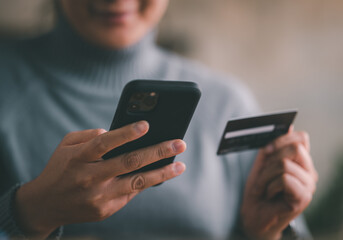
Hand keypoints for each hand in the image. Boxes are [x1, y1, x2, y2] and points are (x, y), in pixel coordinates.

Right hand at [14, 121, 185, 238]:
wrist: (46, 205)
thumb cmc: (61, 168)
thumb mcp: (66, 146)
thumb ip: (88, 136)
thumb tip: (112, 132)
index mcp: (79, 158)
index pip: (104, 143)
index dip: (125, 134)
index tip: (146, 125)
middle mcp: (90, 178)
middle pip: (129, 162)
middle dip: (158, 152)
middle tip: (179, 144)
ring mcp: (99, 197)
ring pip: (137, 182)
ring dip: (162, 173)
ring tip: (180, 165)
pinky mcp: (106, 210)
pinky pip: (131, 193)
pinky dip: (146, 183)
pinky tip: (161, 174)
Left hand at [241, 127, 317, 239]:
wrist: (254, 217)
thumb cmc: (259, 190)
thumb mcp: (263, 164)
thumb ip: (273, 146)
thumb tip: (289, 125)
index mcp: (301, 162)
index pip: (302, 138)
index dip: (282, 139)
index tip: (266, 149)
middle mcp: (310, 172)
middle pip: (295, 148)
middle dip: (271, 157)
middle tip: (262, 172)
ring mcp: (309, 185)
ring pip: (285, 164)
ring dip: (265, 176)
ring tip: (263, 187)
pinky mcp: (304, 197)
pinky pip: (284, 179)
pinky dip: (270, 186)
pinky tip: (269, 195)